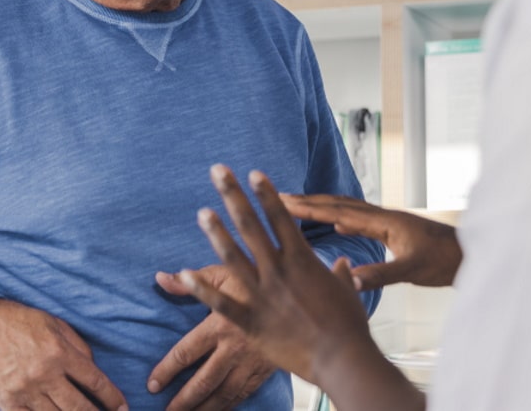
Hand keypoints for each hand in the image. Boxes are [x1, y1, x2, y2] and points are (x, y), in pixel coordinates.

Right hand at [0, 298, 126, 410]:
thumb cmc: (20, 322)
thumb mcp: (54, 324)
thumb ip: (77, 347)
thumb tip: (94, 370)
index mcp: (59, 353)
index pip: (94, 381)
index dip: (112, 397)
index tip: (122, 406)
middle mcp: (44, 374)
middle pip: (79, 407)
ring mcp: (25, 391)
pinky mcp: (7, 402)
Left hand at [150, 265, 276, 409]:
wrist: (300, 294)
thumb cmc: (257, 280)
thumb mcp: (224, 274)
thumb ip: (192, 282)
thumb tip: (161, 278)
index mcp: (220, 324)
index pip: (186, 352)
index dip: (167, 370)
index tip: (152, 384)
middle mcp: (234, 348)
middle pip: (203, 382)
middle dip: (182, 400)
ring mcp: (252, 362)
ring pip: (224, 394)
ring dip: (204, 409)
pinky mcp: (266, 370)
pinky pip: (244, 394)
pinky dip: (230, 406)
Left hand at [179, 167, 422, 410]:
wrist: (342, 359)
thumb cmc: (348, 326)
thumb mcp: (347, 292)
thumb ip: (341, 274)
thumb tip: (343, 264)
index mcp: (302, 260)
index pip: (280, 218)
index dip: (266, 193)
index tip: (253, 172)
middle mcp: (279, 271)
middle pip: (251, 226)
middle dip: (233, 196)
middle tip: (217, 170)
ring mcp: (263, 295)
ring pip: (232, 257)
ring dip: (216, 233)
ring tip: (202, 212)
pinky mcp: (251, 322)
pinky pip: (221, 304)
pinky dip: (200, 289)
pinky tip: (182, 274)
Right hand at [279, 194, 461, 289]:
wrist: (473, 255)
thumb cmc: (447, 261)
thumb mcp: (413, 269)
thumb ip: (382, 273)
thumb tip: (351, 278)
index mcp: (384, 221)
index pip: (338, 211)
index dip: (309, 207)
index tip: (283, 200)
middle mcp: (383, 216)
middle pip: (338, 204)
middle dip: (308, 201)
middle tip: (279, 196)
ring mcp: (388, 222)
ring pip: (347, 210)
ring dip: (322, 207)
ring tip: (300, 206)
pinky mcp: (394, 231)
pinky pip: (360, 221)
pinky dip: (341, 219)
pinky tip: (337, 225)